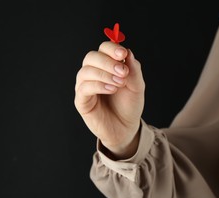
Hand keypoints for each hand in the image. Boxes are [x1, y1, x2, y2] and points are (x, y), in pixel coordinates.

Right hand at [74, 41, 144, 157]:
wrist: (126, 128)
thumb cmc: (129, 106)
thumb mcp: (137, 87)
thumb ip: (133, 70)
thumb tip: (128, 52)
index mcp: (106, 66)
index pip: (103, 49)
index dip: (112, 48)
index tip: (123, 54)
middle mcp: (93, 73)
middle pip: (91, 57)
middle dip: (108, 61)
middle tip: (123, 71)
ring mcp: (85, 86)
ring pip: (86, 71)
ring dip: (104, 74)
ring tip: (119, 83)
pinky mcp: (81, 101)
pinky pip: (84, 88)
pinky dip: (98, 85)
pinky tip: (111, 89)